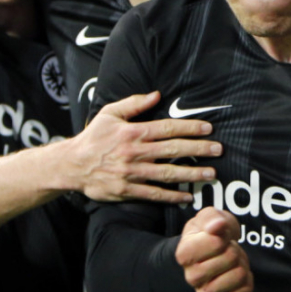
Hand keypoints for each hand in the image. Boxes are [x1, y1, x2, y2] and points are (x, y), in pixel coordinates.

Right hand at [69, 92, 220, 202]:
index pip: (168, 128)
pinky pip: (154, 194)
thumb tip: (157, 95)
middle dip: (198, 149)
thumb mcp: (110, 113)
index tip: (208, 128)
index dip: (190, 127)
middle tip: (218, 149)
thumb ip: (134, 104)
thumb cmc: (93, 137)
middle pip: (173, 150)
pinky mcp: (128, 190)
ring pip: (168, 174)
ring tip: (211, 174)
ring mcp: (132, 173)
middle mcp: (135, 153)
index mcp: (133, 132)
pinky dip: (172, 196)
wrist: (72, 165)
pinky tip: (187, 196)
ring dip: (192, 174)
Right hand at [176, 207, 252, 291]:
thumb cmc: (210, 233)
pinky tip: (237, 275)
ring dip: (242, 264)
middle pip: (231, 258)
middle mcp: (192, 277)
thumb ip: (212, 218)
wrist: (210, 253)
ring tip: (233, 262)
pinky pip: (245, 290)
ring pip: (239, 275)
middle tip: (227, 249)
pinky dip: (248, 280)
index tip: (217, 238)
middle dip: (234, 249)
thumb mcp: (209, 217)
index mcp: (184, 254)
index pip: (216, 243)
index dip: (223, 236)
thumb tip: (216, 226)